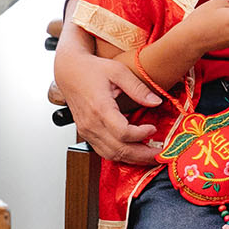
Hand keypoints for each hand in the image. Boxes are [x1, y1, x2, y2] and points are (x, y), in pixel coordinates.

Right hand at [53, 48, 162, 163]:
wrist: (68, 72)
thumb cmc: (90, 70)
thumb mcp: (118, 71)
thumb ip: (138, 88)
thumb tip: (156, 102)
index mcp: (100, 108)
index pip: (123, 133)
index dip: (141, 134)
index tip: (153, 128)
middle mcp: (91, 124)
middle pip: (119, 150)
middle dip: (142, 155)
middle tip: (159, 154)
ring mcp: (87, 131)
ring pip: (111, 155)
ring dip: (132, 159)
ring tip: (149, 155)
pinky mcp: (86, 134)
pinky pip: (103, 151)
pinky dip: (120, 155)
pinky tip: (133, 151)